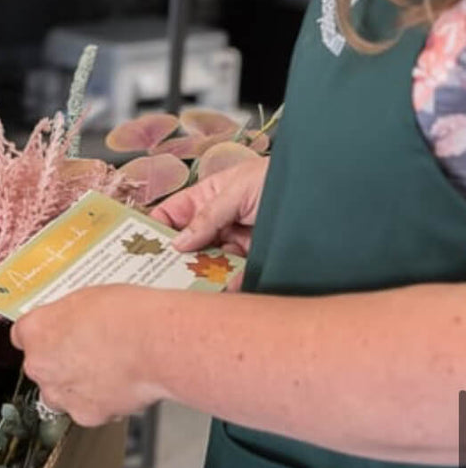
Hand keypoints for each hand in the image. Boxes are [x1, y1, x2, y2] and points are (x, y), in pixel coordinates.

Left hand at [12, 286, 160, 426]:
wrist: (156, 344)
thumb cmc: (129, 315)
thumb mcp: (88, 298)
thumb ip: (69, 316)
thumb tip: (73, 322)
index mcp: (35, 330)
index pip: (24, 336)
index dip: (46, 337)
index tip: (58, 336)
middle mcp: (40, 365)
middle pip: (42, 368)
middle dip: (62, 364)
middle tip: (91, 353)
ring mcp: (60, 393)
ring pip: (61, 395)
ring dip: (78, 387)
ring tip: (109, 371)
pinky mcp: (84, 414)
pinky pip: (88, 410)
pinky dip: (102, 403)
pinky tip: (120, 386)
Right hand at [150, 156, 267, 286]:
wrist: (327, 191)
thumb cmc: (280, 178)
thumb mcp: (237, 190)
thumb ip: (206, 216)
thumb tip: (177, 242)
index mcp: (208, 197)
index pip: (172, 215)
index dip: (155, 230)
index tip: (141, 249)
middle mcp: (218, 221)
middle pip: (186, 245)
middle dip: (174, 259)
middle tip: (159, 276)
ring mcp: (235, 243)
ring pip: (207, 264)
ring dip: (198, 275)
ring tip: (186, 287)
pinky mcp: (254, 262)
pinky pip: (234, 277)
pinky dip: (226, 285)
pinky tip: (219, 290)